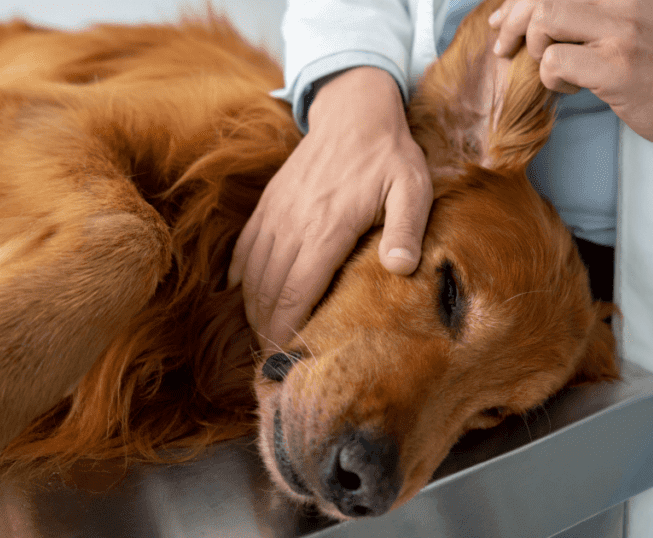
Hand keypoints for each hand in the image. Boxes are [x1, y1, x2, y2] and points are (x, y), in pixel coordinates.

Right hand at [228, 67, 432, 351]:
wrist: (354, 111)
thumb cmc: (390, 156)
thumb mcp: (413, 188)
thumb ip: (407, 228)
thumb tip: (400, 269)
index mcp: (328, 227)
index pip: (297, 290)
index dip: (287, 327)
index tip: (287, 355)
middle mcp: (294, 223)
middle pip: (269, 289)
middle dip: (267, 327)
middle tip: (275, 358)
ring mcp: (276, 212)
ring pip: (252, 272)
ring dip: (253, 307)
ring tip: (262, 336)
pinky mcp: (268, 203)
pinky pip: (244, 247)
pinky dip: (239, 276)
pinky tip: (241, 296)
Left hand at [489, 0, 652, 150]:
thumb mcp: (627, 19)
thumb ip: (585, 11)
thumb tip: (518, 12)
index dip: (518, 0)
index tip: (503, 20)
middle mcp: (622, 1)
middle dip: (513, 23)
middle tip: (507, 48)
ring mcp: (621, 32)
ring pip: (545, 20)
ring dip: (536, 49)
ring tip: (552, 67)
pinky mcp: (617, 68)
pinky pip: (555, 61)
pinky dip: (551, 78)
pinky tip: (572, 87)